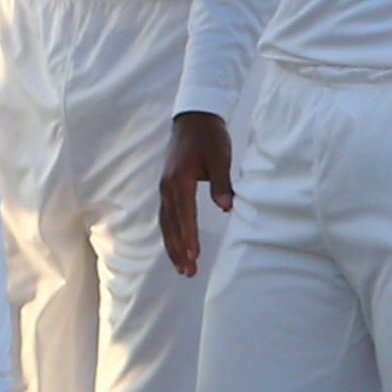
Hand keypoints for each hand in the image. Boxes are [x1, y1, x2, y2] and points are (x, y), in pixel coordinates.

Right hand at [159, 111, 233, 276]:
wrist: (193, 118)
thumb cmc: (209, 137)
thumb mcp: (220, 157)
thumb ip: (222, 182)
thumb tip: (227, 207)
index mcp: (179, 180)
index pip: (184, 214)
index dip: (189, 236)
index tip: (194, 256)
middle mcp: (167, 187)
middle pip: (171, 224)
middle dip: (179, 250)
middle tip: (188, 272)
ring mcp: (165, 188)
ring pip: (166, 223)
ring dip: (173, 246)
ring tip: (183, 268)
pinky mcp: (167, 188)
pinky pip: (166, 217)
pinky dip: (170, 234)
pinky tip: (177, 247)